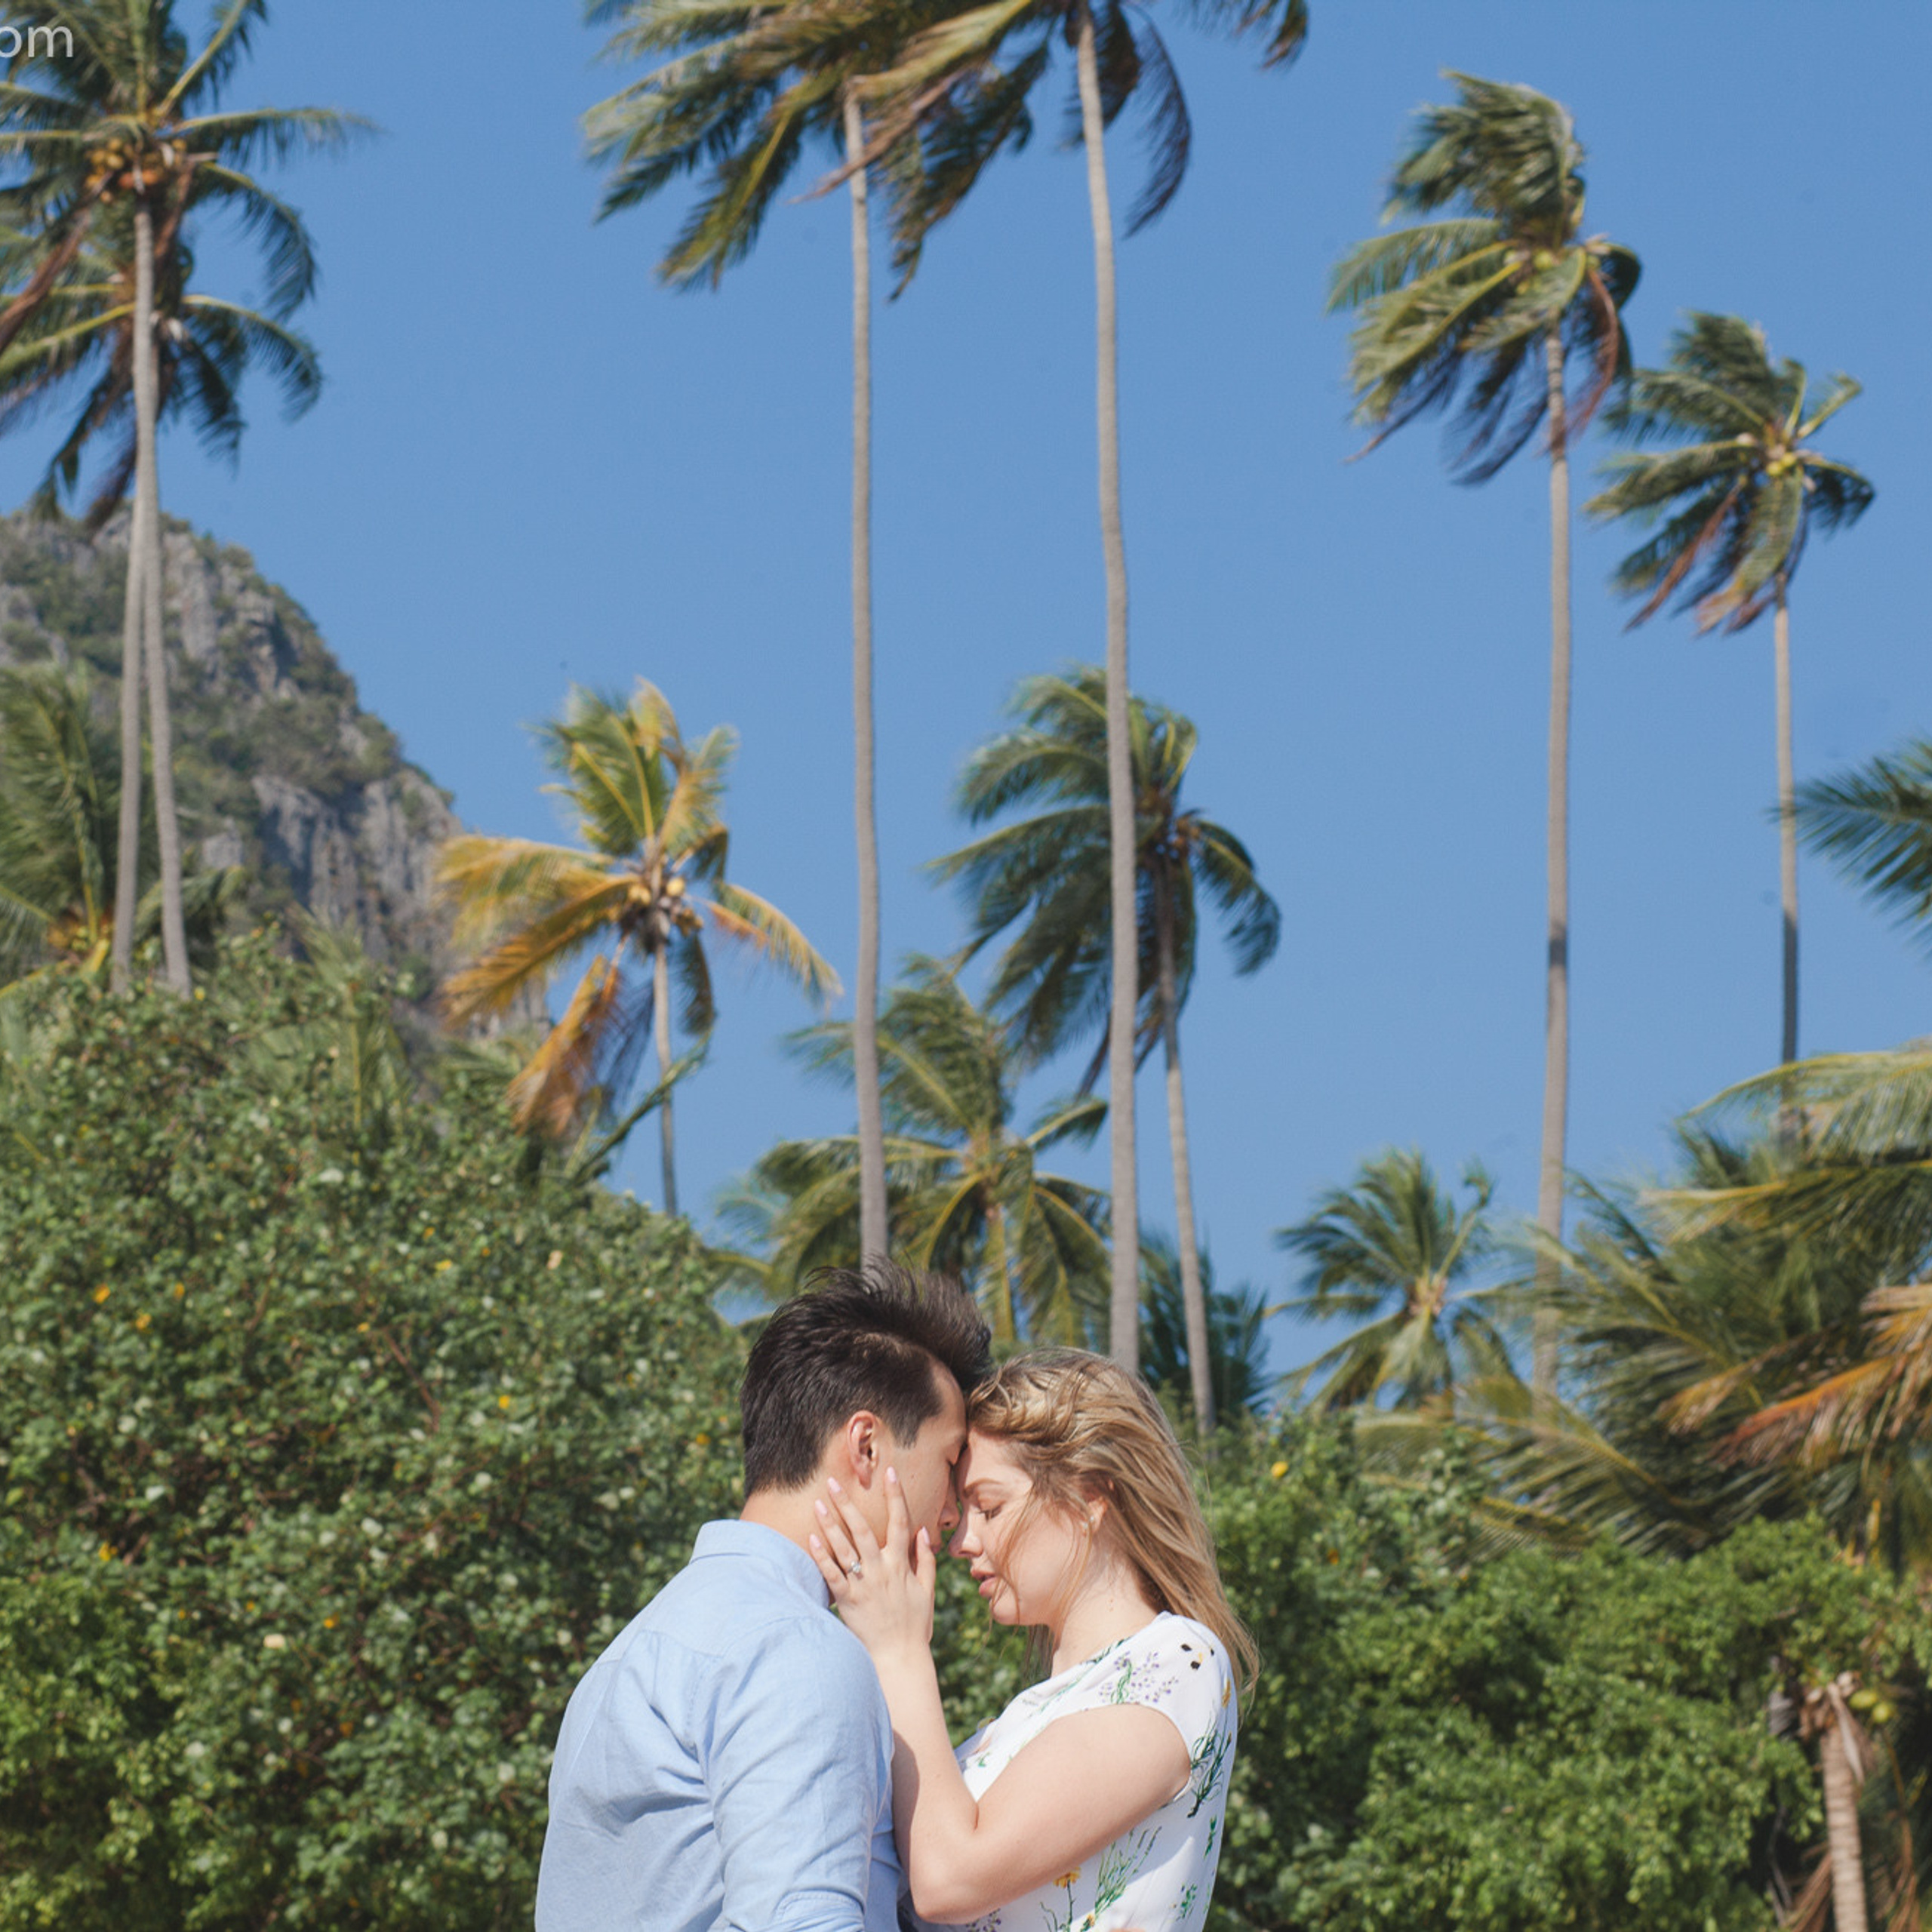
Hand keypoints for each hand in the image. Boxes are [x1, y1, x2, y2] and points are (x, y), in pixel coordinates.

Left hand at [808, 1468, 936, 1659]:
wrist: (900, 1658)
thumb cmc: (915, 1626)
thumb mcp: (927, 1591)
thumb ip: (926, 1560)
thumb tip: (923, 1532)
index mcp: (902, 1565)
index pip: (900, 1522)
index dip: (895, 1495)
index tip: (889, 1472)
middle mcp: (882, 1570)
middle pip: (863, 1529)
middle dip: (848, 1503)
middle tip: (833, 1481)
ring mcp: (864, 1585)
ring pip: (844, 1548)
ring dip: (830, 1524)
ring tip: (817, 1503)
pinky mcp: (848, 1601)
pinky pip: (832, 1575)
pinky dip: (822, 1557)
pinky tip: (811, 1539)